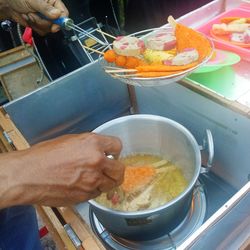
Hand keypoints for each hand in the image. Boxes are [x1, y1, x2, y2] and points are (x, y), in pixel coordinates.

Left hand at [0, 0, 68, 34]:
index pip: (64, 14)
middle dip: (43, 22)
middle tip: (33, 14)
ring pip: (48, 29)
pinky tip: (29, 19)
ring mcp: (47, 19)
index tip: (54, 26)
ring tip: (29, 14)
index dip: (61, 21)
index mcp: (53, 2)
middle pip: (56, 24)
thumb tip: (57, 14)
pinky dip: (34, 27)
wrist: (10, 5)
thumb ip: (46, 8)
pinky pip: (42, 32)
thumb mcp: (33, 1)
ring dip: (37, 24)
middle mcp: (52, 11)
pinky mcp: (41, 26)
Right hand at [0, 133, 124, 207]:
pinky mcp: (85, 196)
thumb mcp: (70, 141)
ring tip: (95, 178)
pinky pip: (97, 193)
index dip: (115, 150)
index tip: (112, 153)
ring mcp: (92, 181)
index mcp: (93, 144)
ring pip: (111, 184)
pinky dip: (94, 190)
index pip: (118, 146)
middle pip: (120, 169)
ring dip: (106, 181)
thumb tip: (99, 150)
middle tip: (110, 169)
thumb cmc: (44, 156)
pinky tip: (83, 185)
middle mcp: (96, 161)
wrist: (28, 175)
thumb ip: (89, 145)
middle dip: (116, 169)